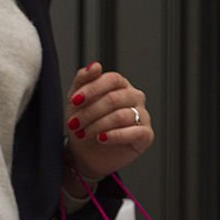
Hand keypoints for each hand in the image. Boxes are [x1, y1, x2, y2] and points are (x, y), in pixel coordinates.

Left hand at [64, 62, 154, 181]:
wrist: (86, 154)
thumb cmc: (84, 125)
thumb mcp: (77, 101)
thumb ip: (83, 80)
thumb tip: (95, 66)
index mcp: (120, 85)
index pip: (112, 79)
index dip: (92, 89)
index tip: (74, 101)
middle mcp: (134, 97)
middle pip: (114, 98)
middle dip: (89, 112)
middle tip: (74, 124)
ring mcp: (142, 116)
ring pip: (121, 116)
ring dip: (97, 126)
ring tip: (83, 134)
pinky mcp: (145, 136)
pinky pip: (134, 132)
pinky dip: (115, 135)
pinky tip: (101, 139)